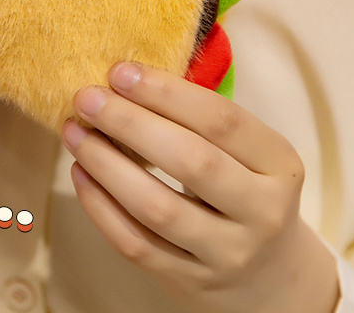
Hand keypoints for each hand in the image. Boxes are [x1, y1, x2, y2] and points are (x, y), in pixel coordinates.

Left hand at [60, 62, 340, 312]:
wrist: (270, 275)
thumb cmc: (245, 188)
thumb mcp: (249, 153)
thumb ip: (200, 119)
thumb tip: (125, 79)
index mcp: (279, 164)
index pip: (222, 120)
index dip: (167, 92)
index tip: (120, 71)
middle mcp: (262, 211)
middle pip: (191, 162)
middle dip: (130, 123)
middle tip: (86, 98)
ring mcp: (227, 253)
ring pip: (157, 207)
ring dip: (106, 164)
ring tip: (74, 132)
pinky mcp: (192, 283)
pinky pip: (136, 244)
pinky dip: (101, 207)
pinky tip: (81, 173)